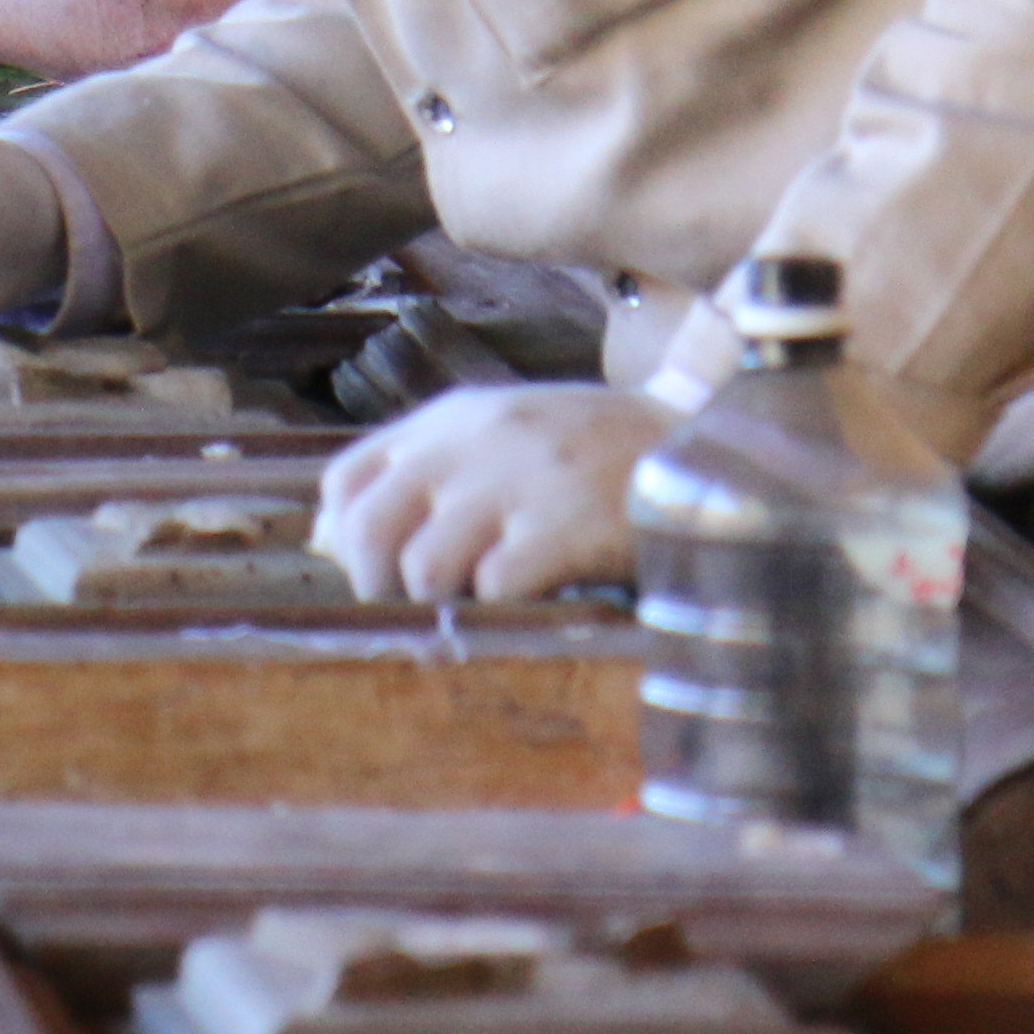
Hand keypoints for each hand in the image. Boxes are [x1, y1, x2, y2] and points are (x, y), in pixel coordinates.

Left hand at [314, 383, 664, 601]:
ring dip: (448, 602)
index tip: (372, 572)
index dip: (343, 538)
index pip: (346, 481)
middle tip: (419, 610)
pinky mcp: (566, 525)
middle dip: (380, 586)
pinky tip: (539, 599)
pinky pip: (496, 588)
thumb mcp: (501, 443)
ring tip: (490, 601)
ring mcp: (519, 483)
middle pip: (369, 532)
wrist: (710, 442)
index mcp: (451, 422)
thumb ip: (421, 480)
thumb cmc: (597, 455)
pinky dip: (507, 609)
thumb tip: (323, 540)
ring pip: (424, 569)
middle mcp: (474, 445)